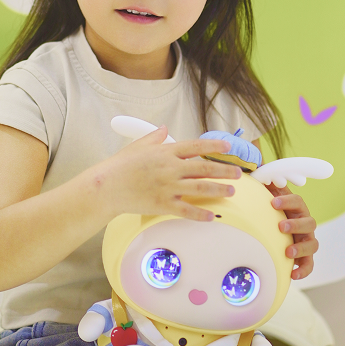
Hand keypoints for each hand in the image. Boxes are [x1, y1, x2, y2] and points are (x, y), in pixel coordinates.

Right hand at [97, 126, 241, 221]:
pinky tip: (211, 215)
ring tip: (231, 190)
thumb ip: (155, 137)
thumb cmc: (120, 165)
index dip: (214, 145)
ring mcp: (168, 187)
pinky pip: (186, 210)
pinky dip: (200, 213)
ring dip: (218, 189)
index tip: (227, 146)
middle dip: (224, 170)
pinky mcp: (163, 204)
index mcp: (166, 152)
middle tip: (238, 173)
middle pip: (204, 168)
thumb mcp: (138, 145)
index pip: (196, 146)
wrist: (107, 186)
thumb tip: (165, 130)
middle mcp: (171, 168)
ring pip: (200, 188)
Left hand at [267, 184, 317, 279]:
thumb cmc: (268, 211)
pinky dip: (304, 270)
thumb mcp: (266, 197)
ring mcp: (306, 240)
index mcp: (296, 208)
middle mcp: (305, 223)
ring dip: (301, 247)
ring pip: (313, 244)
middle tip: (281, 227)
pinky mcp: (305, 257)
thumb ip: (263, 184)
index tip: (273, 202)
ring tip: (288, 251)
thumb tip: (254, 169)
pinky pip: (310, 265)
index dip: (287, 201)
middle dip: (296, 224)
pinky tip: (293, 274)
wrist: (272, 232)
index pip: (297, 201)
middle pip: (309, 222)